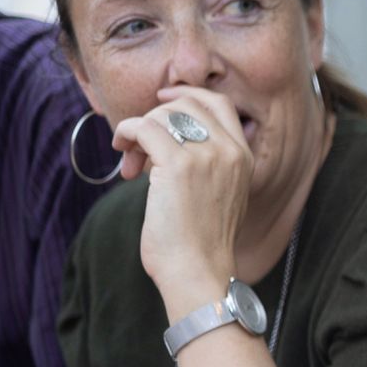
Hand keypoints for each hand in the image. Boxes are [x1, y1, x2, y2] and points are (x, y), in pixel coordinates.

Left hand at [112, 87, 250, 314]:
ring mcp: (207, 155)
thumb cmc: (201, 242)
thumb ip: (208, 164)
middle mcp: (230, 151)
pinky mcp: (178, 164)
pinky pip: (144, 127)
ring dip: (138, 129)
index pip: (219, 103)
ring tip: (130, 160)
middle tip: (138, 145)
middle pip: (188, 104)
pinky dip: (127, 133)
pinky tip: (123, 153)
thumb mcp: (219, 195)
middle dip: (156, 116)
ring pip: (164, 114)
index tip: (163, 101)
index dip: (188, 95)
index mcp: (243, 157)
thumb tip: (166, 139)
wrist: (198, 271)